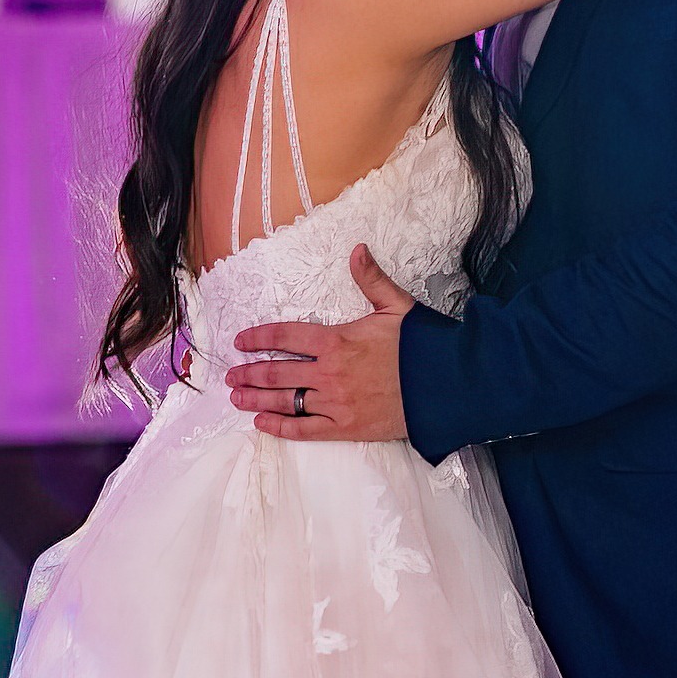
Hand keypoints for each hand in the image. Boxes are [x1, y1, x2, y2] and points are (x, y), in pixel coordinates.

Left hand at [225, 244, 415, 441]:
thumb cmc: (421, 344)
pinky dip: (280, 426)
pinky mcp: (345, 426)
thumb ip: (371, 279)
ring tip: (236, 397)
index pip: (286, 336)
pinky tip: (263, 422)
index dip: (260, 337)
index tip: (241, 341)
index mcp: (337, 340)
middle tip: (230, 375)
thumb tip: (357, 249)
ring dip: (256, 399)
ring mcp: (335, 402)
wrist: (446, 385)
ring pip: (285, 401)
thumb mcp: (397, 304)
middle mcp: (329, 372)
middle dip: (249, 372)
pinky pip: (304, 428)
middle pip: (277, 372)